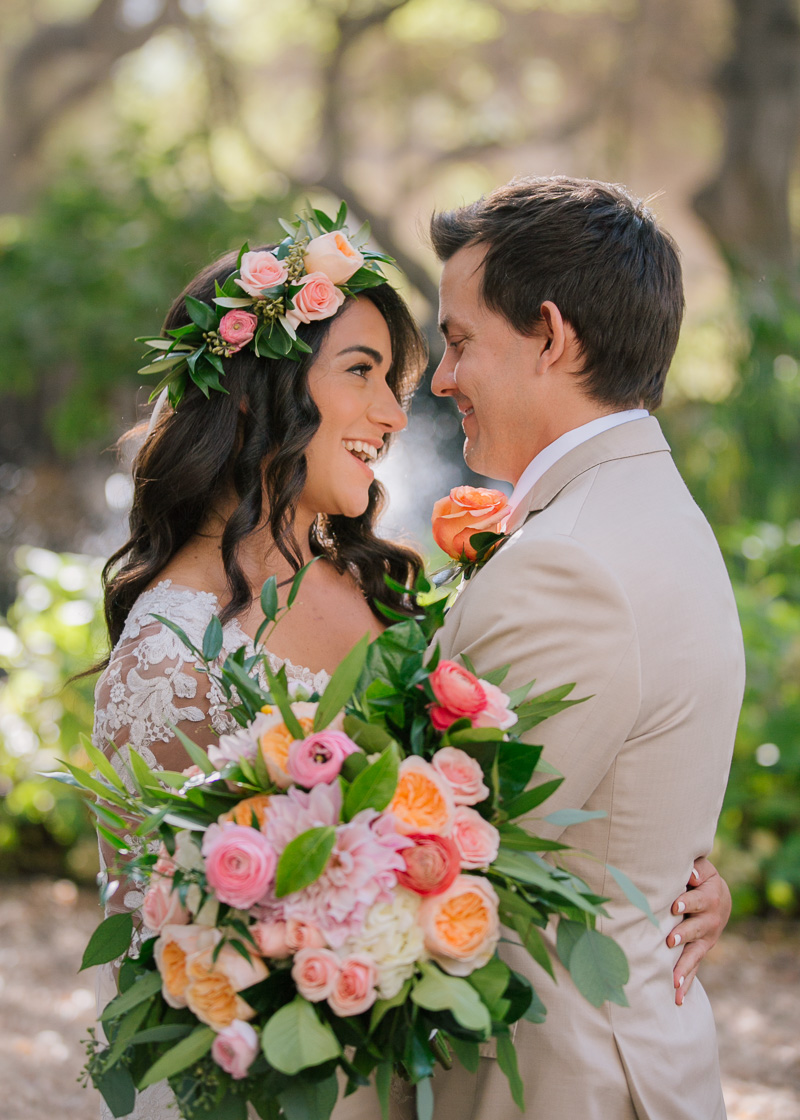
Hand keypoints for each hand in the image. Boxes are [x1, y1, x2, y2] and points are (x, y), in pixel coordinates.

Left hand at [667, 856, 730, 1005]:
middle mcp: (710, 921)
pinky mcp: (700, 951)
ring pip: (695, 954)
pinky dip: (687, 984)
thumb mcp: (702, 867)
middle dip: (684, 935)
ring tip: (673, 979)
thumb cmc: (700, 878)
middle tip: (670, 941)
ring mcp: (706, 939)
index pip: (698, 900)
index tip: (674, 907)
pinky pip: (694, 968)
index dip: (687, 902)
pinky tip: (677, 999)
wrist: (719, 897)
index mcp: (710, 897)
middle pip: (696, 929)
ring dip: (684, 966)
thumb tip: (690, 874)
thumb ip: (695, 868)